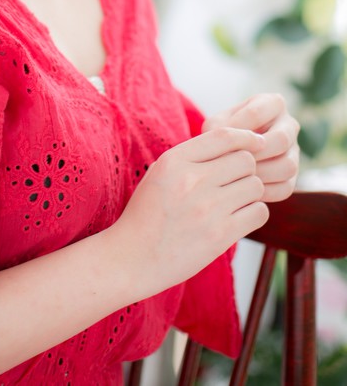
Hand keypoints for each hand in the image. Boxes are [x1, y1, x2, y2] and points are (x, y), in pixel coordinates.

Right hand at [111, 127, 268, 300]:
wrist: (133, 257)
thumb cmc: (147, 213)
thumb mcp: (159, 174)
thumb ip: (191, 157)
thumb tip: (233, 143)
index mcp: (174, 161)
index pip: (223, 136)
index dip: (246, 137)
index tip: (256, 143)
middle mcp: (191, 180)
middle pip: (245, 160)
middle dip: (246, 170)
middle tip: (236, 182)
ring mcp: (207, 208)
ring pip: (255, 185)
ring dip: (251, 193)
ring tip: (236, 202)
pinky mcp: (220, 235)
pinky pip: (259, 212)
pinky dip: (254, 214)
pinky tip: (240, 218)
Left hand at [202, 93, 299, 202]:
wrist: (231, 152)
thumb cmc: (222, 132)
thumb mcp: (218, 123)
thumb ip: (217, 129)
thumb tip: (221, 142)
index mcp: (273, 103)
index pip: (257, 113)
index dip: (236, 127)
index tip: (219, 139)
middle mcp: (289, 126)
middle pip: (281, 139)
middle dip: (253, 153)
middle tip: (232, 161)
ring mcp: (294, 152)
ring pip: (288, 166)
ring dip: (260, 173)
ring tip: (237, 177)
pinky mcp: (292, 177)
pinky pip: (285, 188)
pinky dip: (264, 192)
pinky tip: (244, 192)